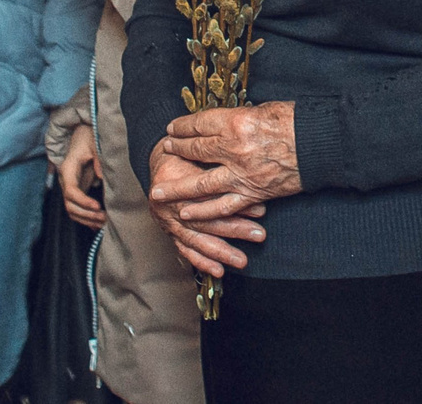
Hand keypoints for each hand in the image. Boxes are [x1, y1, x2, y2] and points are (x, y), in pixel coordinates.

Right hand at [59, 122, 107, 229]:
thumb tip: (100, 176)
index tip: (98, 206)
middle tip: (104, 218)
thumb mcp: (94, 143)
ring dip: (87, 219)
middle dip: (86, 214)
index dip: (83, 201)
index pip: (71, 192)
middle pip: (70, 205)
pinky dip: (86, 218)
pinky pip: (77, 208)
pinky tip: (98, 225)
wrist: (83, 134)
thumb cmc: (89, 137)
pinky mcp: (77, 190)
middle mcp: (66, 181)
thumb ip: (98, 158)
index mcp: (68, 170)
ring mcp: (70, 187)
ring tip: (104, 223)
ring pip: (72, 210)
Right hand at [145, 135, 268, 277]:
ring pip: (196, 239)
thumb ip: (217, 165)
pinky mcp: (169, 231)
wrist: (160, 157)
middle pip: (204, 220)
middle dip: (234, 230)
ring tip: (241, 261)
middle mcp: (168, 205)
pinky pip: (185, 249)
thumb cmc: (184, 151)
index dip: (234, 203)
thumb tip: (252, 181)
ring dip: (220, 251)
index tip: (260, 209)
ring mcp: (167, 220)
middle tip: (259, 235)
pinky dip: (201, 261)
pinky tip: (218, 270)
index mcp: (174, 182)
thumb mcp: (197, 151)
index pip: (208, 196)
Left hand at [159, 102, 300, 213]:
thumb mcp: (265, 109)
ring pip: (200, 184)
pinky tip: (186, 214)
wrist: (321, 145)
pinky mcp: (252, 193)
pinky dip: (203, 212)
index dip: (183, 127)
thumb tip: (225, 123)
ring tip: (159, 192)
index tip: (172, 129)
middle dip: (177, 150)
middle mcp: (234, 149)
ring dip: (177, 188)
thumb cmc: (296, 121)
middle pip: (196, 150)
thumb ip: (241, 118)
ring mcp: (241, 174)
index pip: (200, 124)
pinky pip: (222, 207)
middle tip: (164, 151)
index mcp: (236, 123)